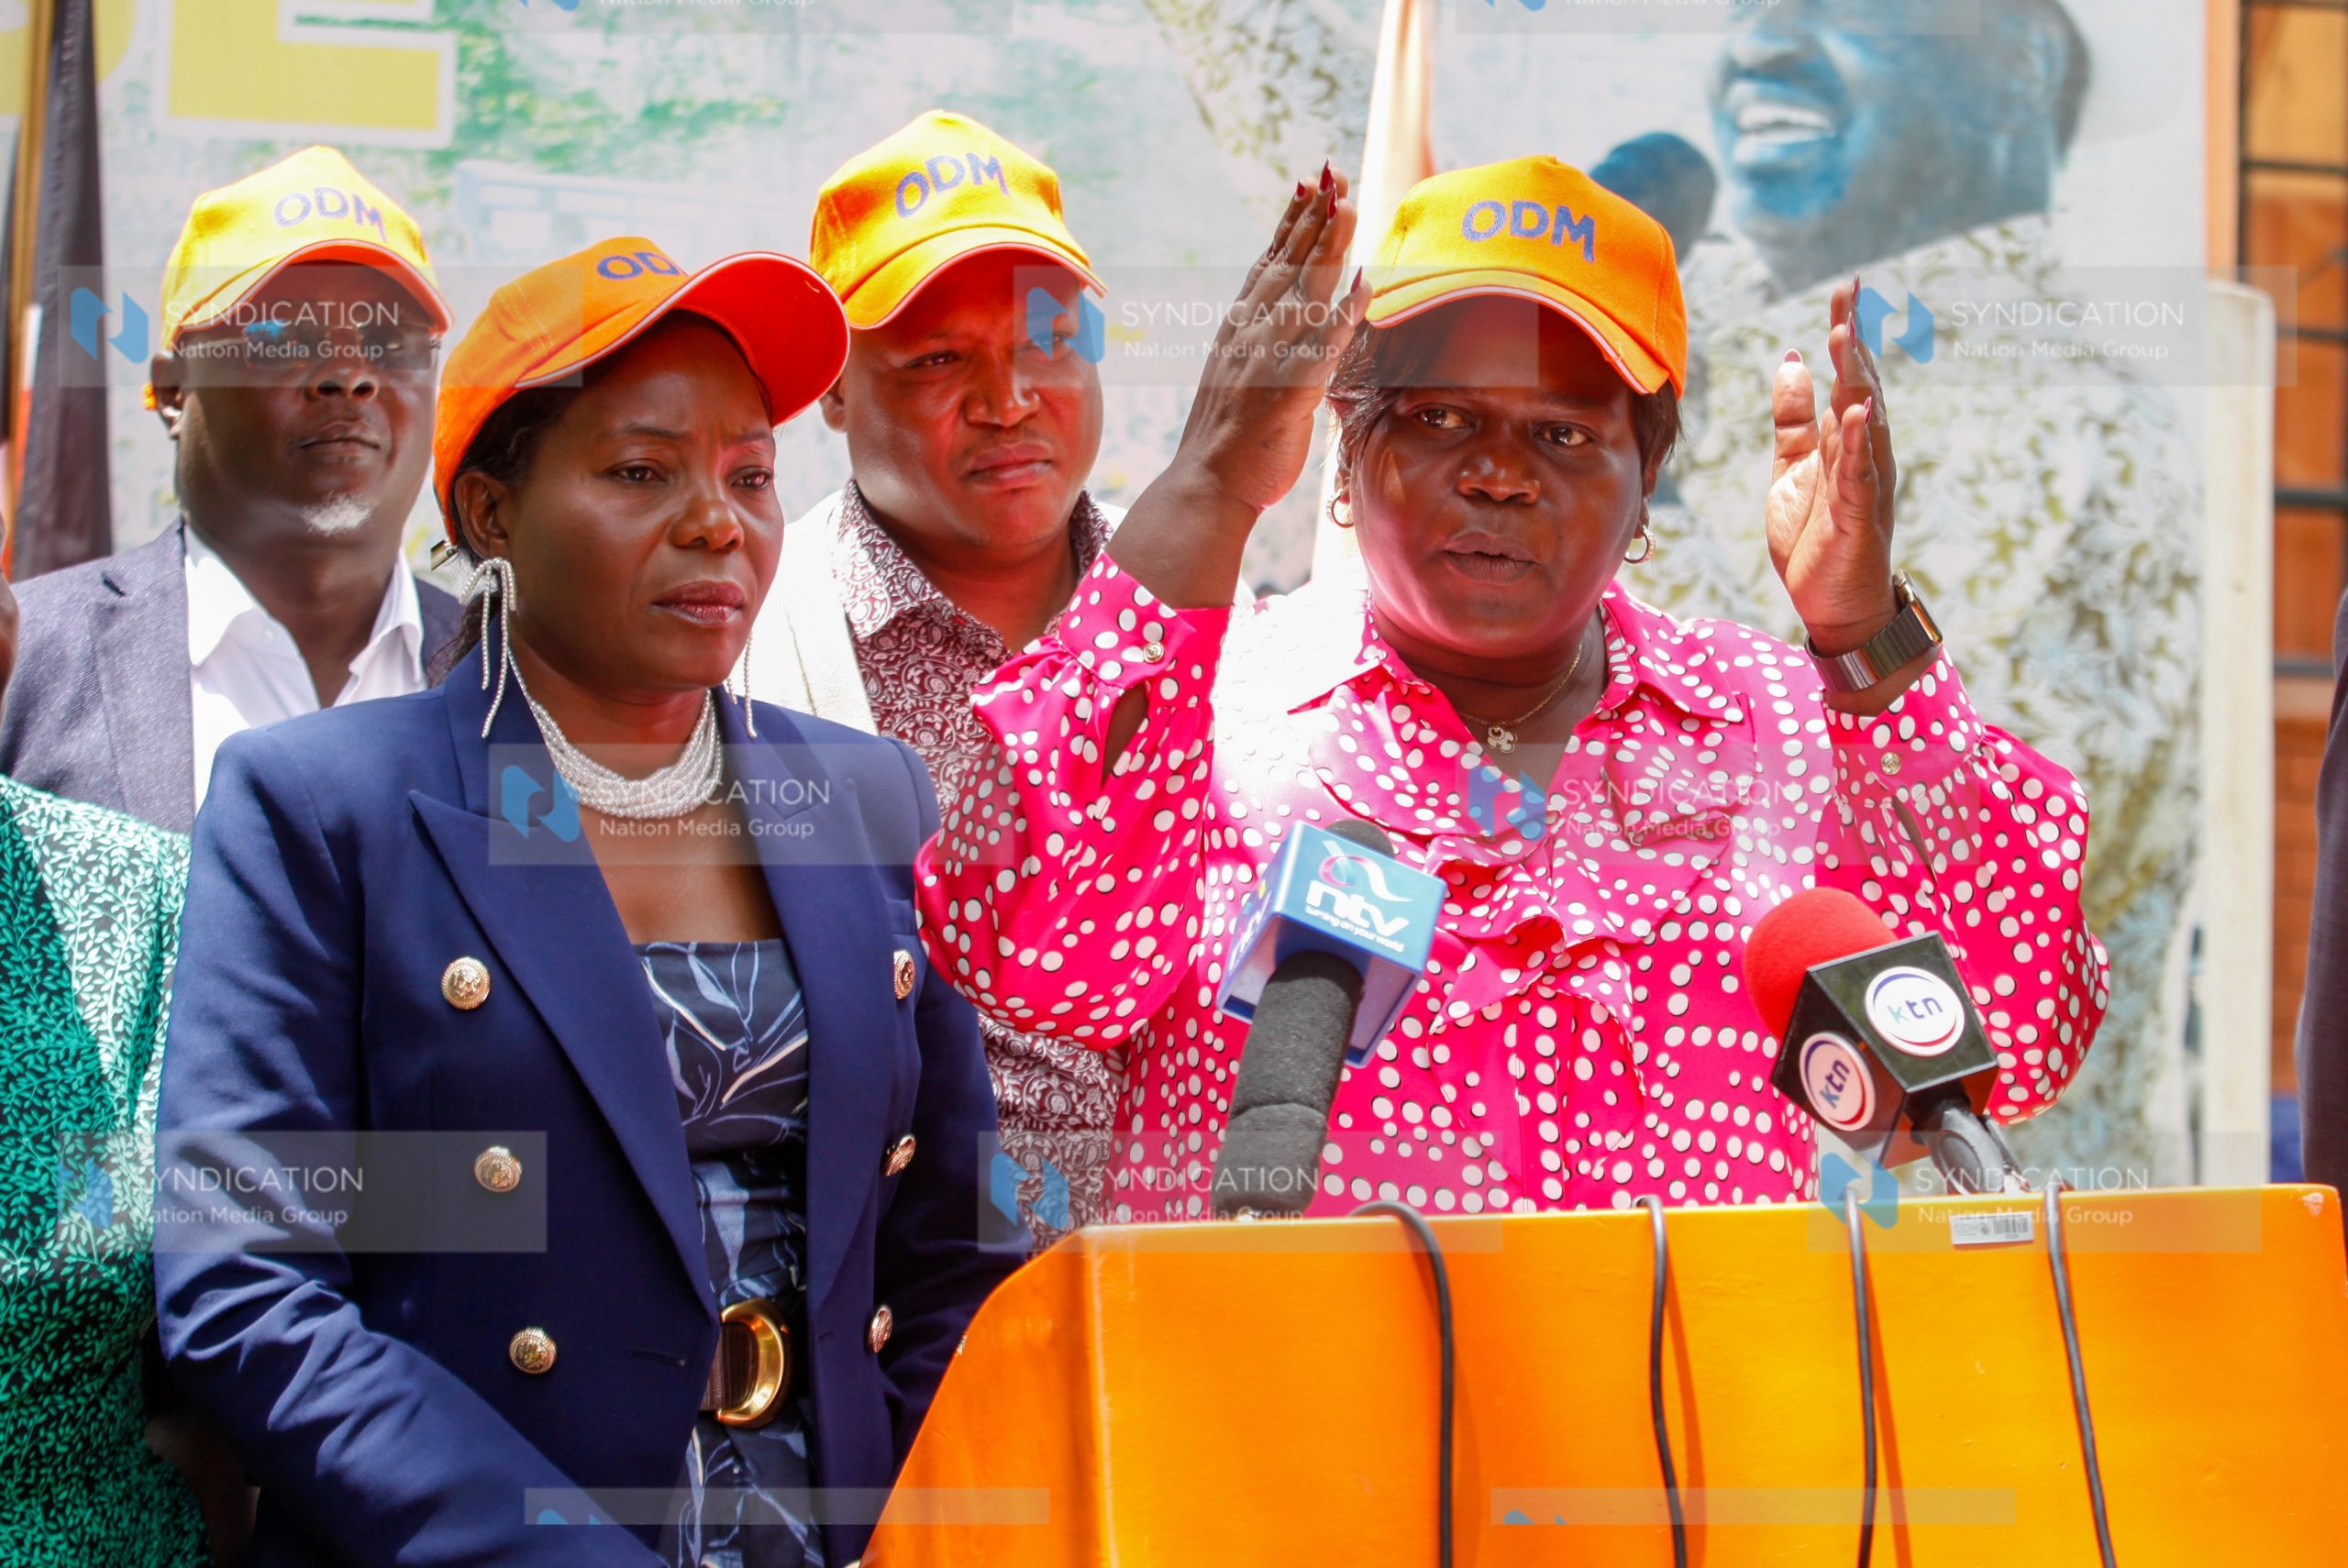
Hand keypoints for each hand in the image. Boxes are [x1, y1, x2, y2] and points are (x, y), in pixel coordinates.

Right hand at [1112, 165, 1368, 609]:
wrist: (1204, 485)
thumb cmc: (1224, 446)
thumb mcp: (1235, 383)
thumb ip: (1257, 352)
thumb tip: (1278, 334)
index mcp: (1237, 331)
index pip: (1267, 265)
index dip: (1289, 224)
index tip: (1307, 186)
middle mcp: (1250, 335)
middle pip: (1286, 263)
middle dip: (1311, 216)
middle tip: (1332, 172)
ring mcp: (1269, 358)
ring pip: (1304, 288)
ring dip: (1327, 244)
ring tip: (1348, 201)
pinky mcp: (1290, 387)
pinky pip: (1324, 341)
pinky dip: (1345, 309)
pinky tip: (1363, 279)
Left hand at [1766, 276, 1898, 655]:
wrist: (1833, 604)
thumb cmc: (1817, 536)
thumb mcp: (1792, 467)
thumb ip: (1793, 418)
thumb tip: (1790, 360)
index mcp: (1844, 440)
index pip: (1847, 376)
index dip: (1845, 333)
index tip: (1845, 290)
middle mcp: (1862, 453)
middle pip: (1859, 385)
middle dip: (1853, 339)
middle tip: (1850, 292)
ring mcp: (1865, 482)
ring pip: (1863, 420)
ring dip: (1856, 378)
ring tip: (1847, 336)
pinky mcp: (1858, 515)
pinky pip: (1860, 473)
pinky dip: (1859, 441)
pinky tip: (1857, 411)